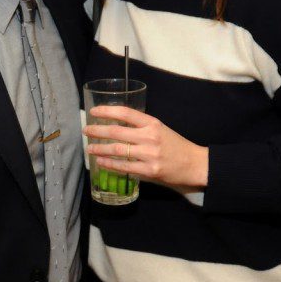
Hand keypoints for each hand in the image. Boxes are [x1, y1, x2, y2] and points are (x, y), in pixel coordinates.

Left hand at [83, 106, 207, 191]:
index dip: (107, 111)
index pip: (126, 113)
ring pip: (117, 150)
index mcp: (152, 123)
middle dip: (98, 130)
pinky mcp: (149, 170)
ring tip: (90, 148)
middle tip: (86, 130)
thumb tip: (116, 126)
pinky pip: (124, 166)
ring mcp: (149, 154)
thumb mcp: (160, 129)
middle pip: (117, 132)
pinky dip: (110, 164)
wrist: (193, 164)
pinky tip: (101, 161)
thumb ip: (141, 127)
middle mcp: (149, 137)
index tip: (94, 112)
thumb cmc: (175, 145)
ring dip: (100, 148)